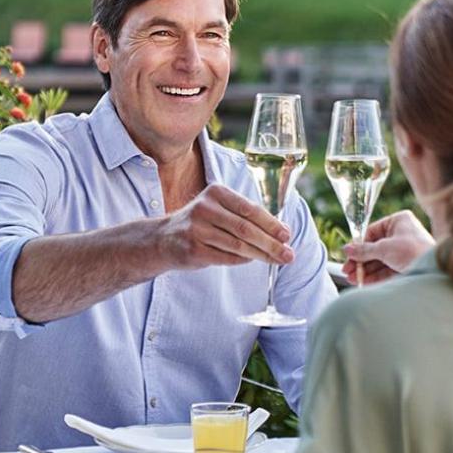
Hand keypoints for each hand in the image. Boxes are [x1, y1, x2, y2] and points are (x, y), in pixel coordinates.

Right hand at [159, 186, 294, 270]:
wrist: (163, 239)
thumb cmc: (200, 224)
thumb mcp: (219, 209)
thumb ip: (245, 216)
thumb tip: (282, 232)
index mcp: (216, 192)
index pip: (250, 209)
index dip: (271, 224)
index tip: (287, 235)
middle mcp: (205, 208)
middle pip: (246, 228)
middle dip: (271, 243)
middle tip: (289, 254)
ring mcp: (197, 229)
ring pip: (238, 245)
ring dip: (262, 254)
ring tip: (278, 260)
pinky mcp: (193, 249)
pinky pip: (226, 257)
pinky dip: (243, 260)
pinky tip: (253, 260)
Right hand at [342, 210, 433, 284]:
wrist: (434, 270)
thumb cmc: (413, 251)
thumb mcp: (384, 248)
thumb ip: (364, 250)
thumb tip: (347, 249)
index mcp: (399, 221)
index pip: (372, 232)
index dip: (359, 245)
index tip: (347, 255)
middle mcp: (402, 234)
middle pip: (374, 248)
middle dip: (360, 261)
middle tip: (347, 270)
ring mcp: (404, 251)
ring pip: (379, 261)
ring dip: (365, 270)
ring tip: (353, 279)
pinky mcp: (406, 266)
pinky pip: (386, 270)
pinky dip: (374, 276)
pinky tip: (363, 282)